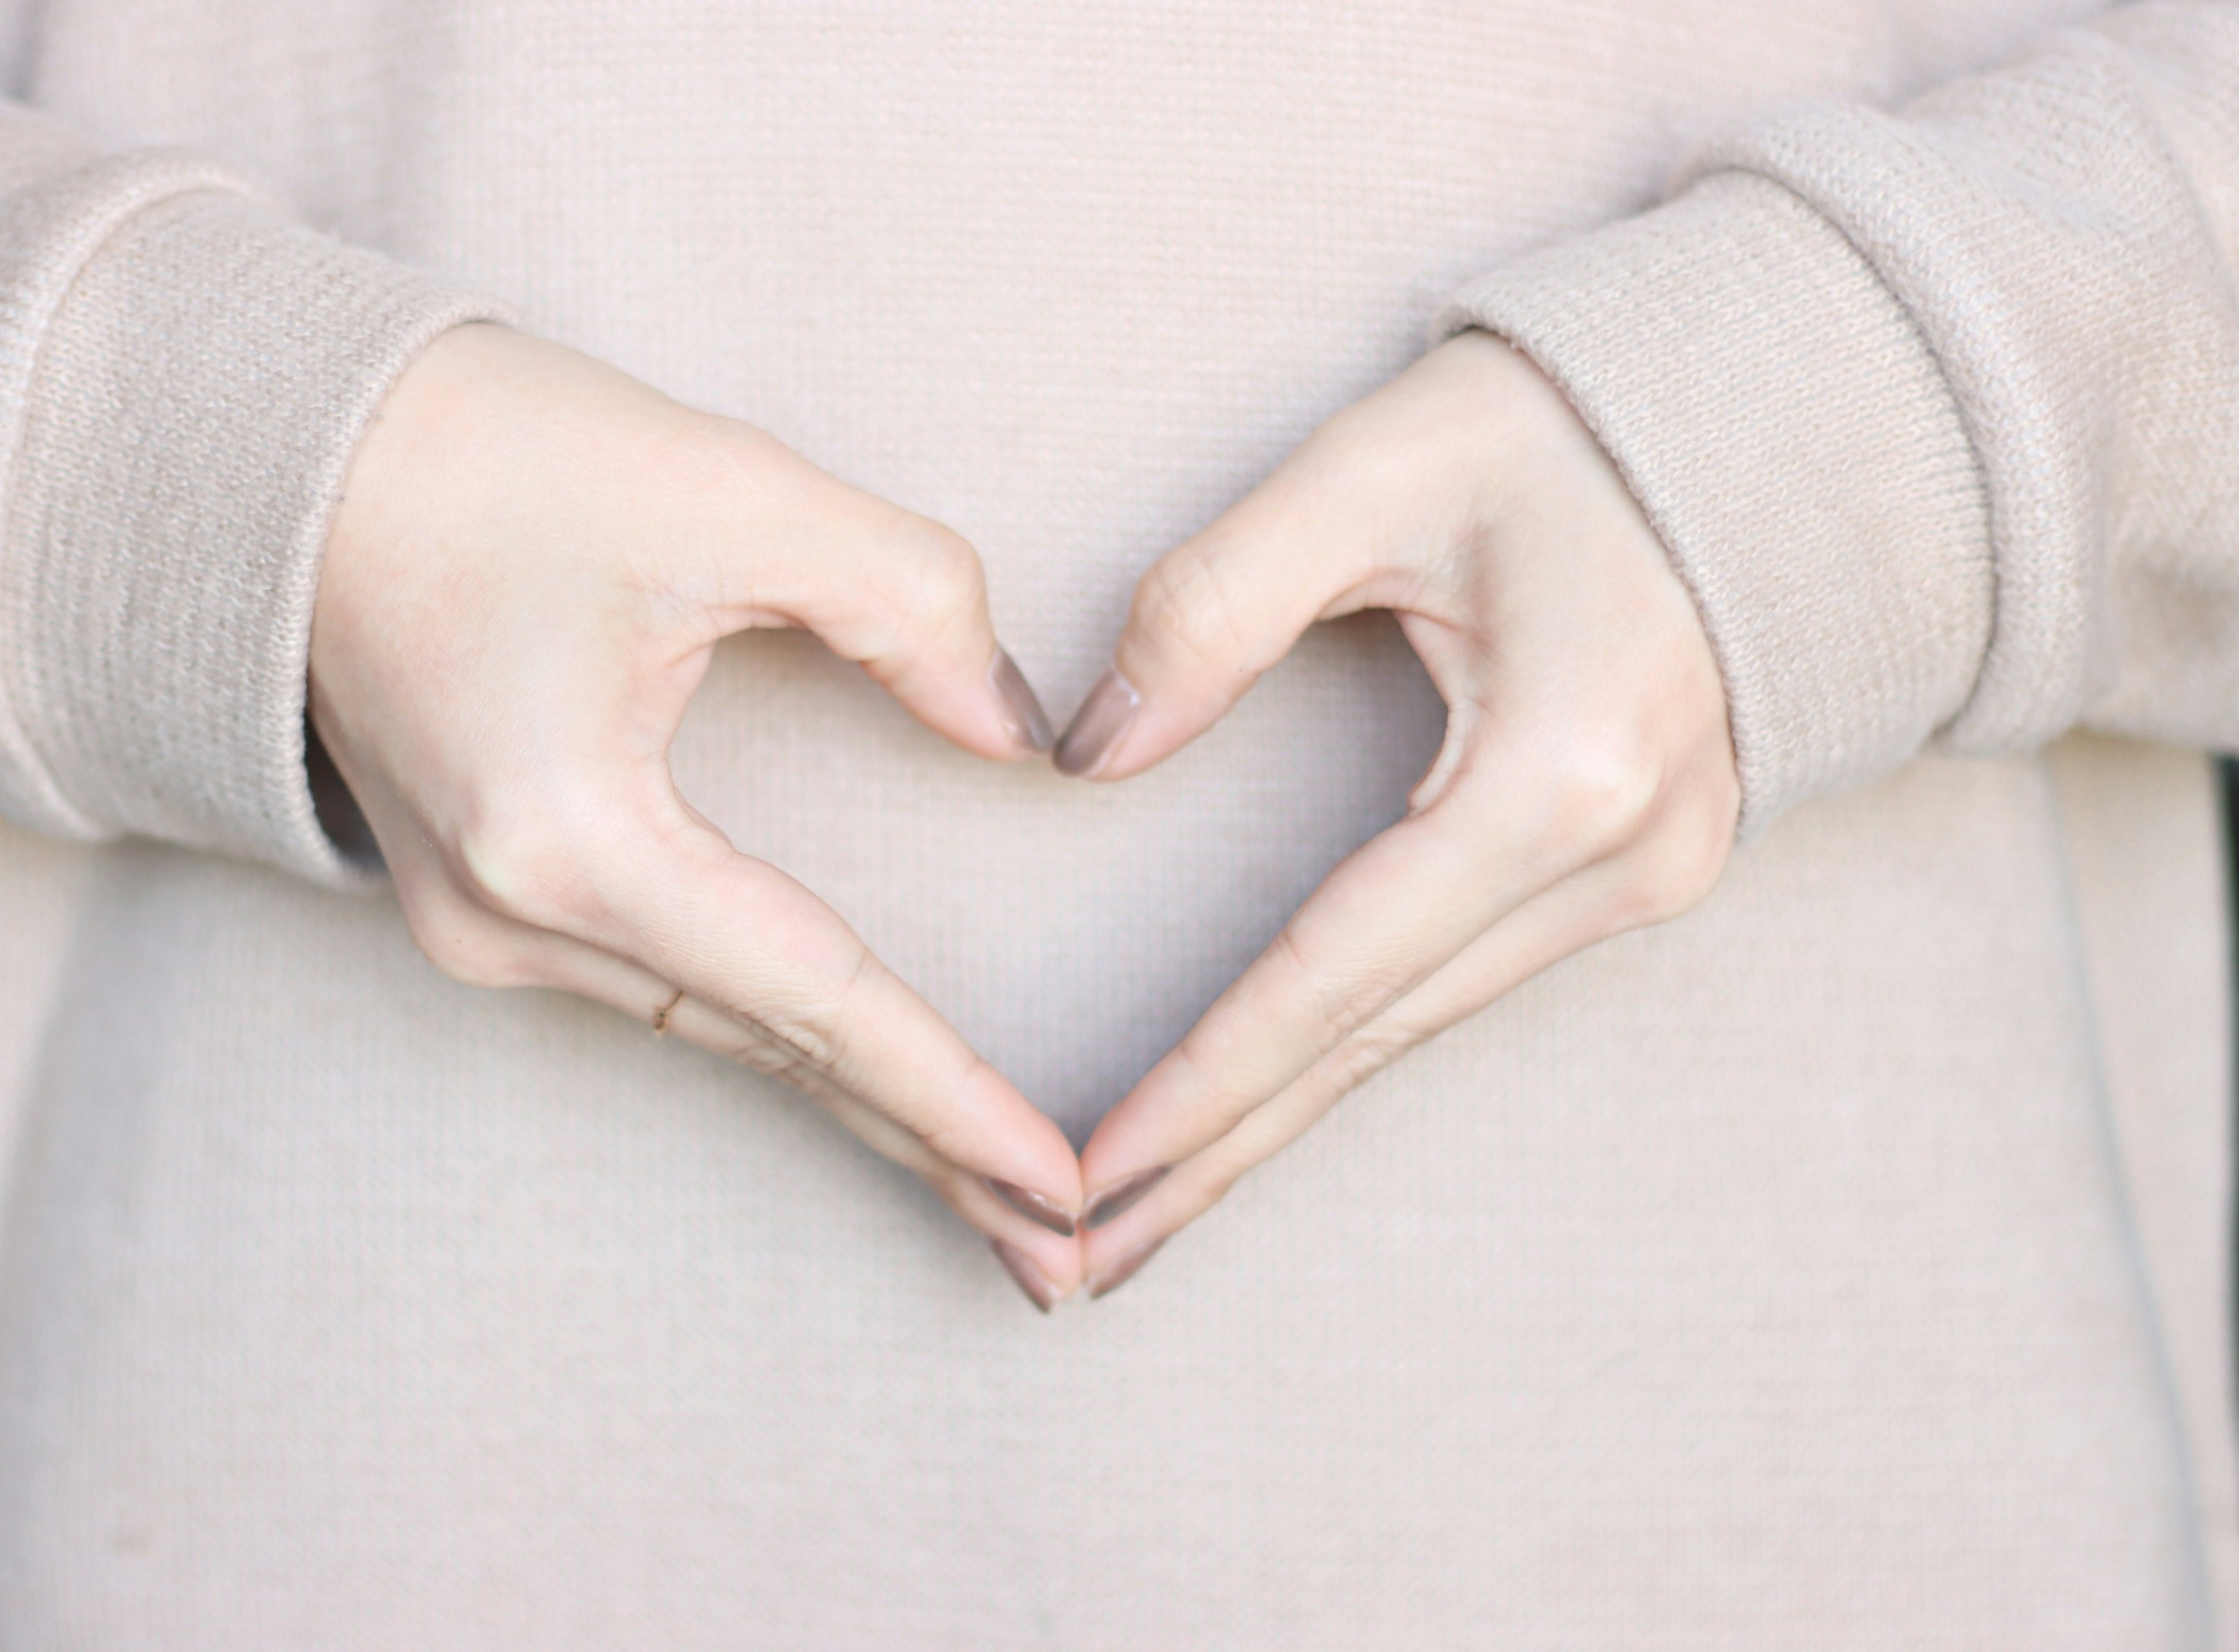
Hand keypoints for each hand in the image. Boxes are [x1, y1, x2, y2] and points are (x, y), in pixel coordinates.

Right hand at [310, 324, 1085, 1305]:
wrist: (268, 455)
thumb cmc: (483, 453)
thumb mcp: (726, 491)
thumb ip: (908, 603)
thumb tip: (1022, 735)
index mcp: (568, 836)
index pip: (813, 999)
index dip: (951, 1096)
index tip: (1063, 1188)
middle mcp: (509, 916)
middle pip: (770, 1049)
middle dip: (924, 1145)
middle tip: (1064, 1256)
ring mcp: (477, 921)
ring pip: (716, 1029)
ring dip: (853, 1094)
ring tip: (986, 1177)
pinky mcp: (476, 893)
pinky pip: (661, 986)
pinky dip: (773, 1028)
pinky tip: (852, 1064)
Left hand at [1057, 331, 1739, 1297]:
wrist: (1787, 410)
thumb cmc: (1575, 420)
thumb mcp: (1379, 467)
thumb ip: (1217, 599)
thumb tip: (1088, 755)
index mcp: (1563, 770)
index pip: (1337, 972)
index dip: (1204, 1080)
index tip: (1088, 1172)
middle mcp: (1625, 857)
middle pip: (1376, 1041)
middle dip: (1223, 1151)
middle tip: (1080, 1262)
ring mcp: (1653, 876)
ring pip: (1422, 1029)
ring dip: (1281, 1119)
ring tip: (1150, 1207)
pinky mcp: (1646, 867)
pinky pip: (1464, 984)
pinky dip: (1356, 1048)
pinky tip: (1276, 1096)